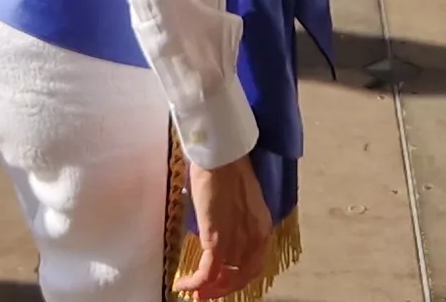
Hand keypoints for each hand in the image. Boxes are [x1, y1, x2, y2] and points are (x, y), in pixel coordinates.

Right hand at [178, 155, 274, 297]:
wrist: (220, 156)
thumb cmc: (226, 169)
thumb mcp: (237, 200)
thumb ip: (235, 219)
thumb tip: (220, 230)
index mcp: (262, 228)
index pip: (254, 265)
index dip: (237, 279)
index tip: (221, 283)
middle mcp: (254, 239)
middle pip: (242, 277)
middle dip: (222, 289)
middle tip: (204, 294)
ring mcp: (237, 241)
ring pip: (225, 279)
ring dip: (208, 289)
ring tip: (194, 292)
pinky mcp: (217, 240)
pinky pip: (208, 272)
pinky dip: (195, 283)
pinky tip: (183, 284)